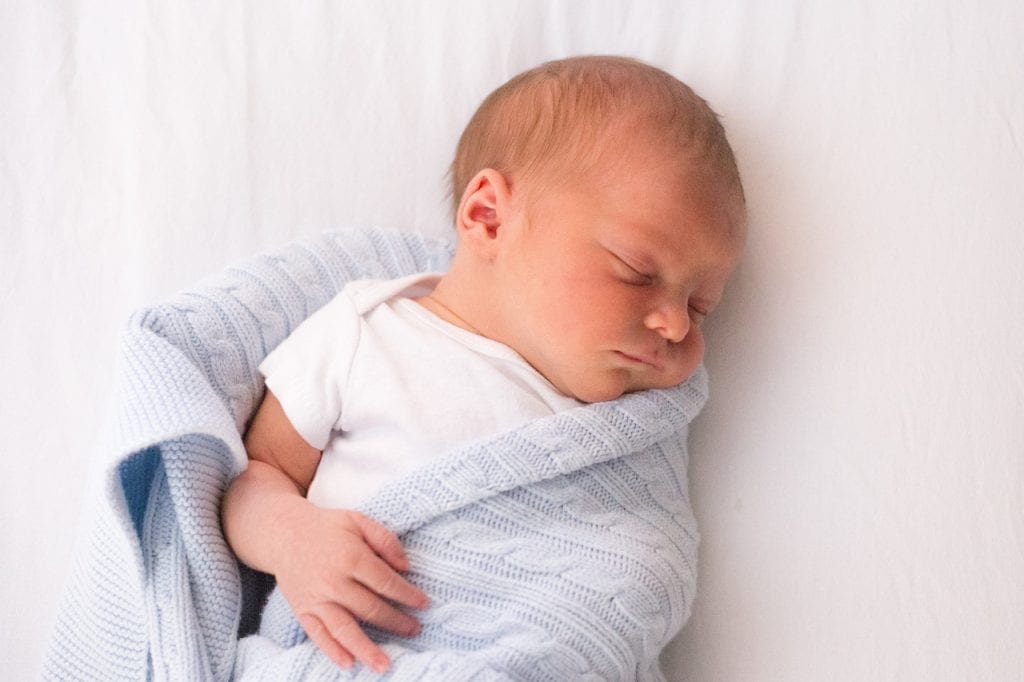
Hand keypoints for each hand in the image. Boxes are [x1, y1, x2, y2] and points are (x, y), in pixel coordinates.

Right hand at [274, 506, 429, 671]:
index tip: (424, 604)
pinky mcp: (303, 610)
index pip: (386, 582)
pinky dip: (333, 651)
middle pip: (370, 609)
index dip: (408, 595)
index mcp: (351, 557)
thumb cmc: (327, 527)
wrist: (283, 533)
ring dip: (366, 649)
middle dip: (396, 622)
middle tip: (415, 629)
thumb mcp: (358, 521)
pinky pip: (318, 634)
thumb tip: (405, 566)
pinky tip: (349, 663)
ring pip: (344, 629)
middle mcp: (334, 582)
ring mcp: (317, 598)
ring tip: (384, 665)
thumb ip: (385, 540)